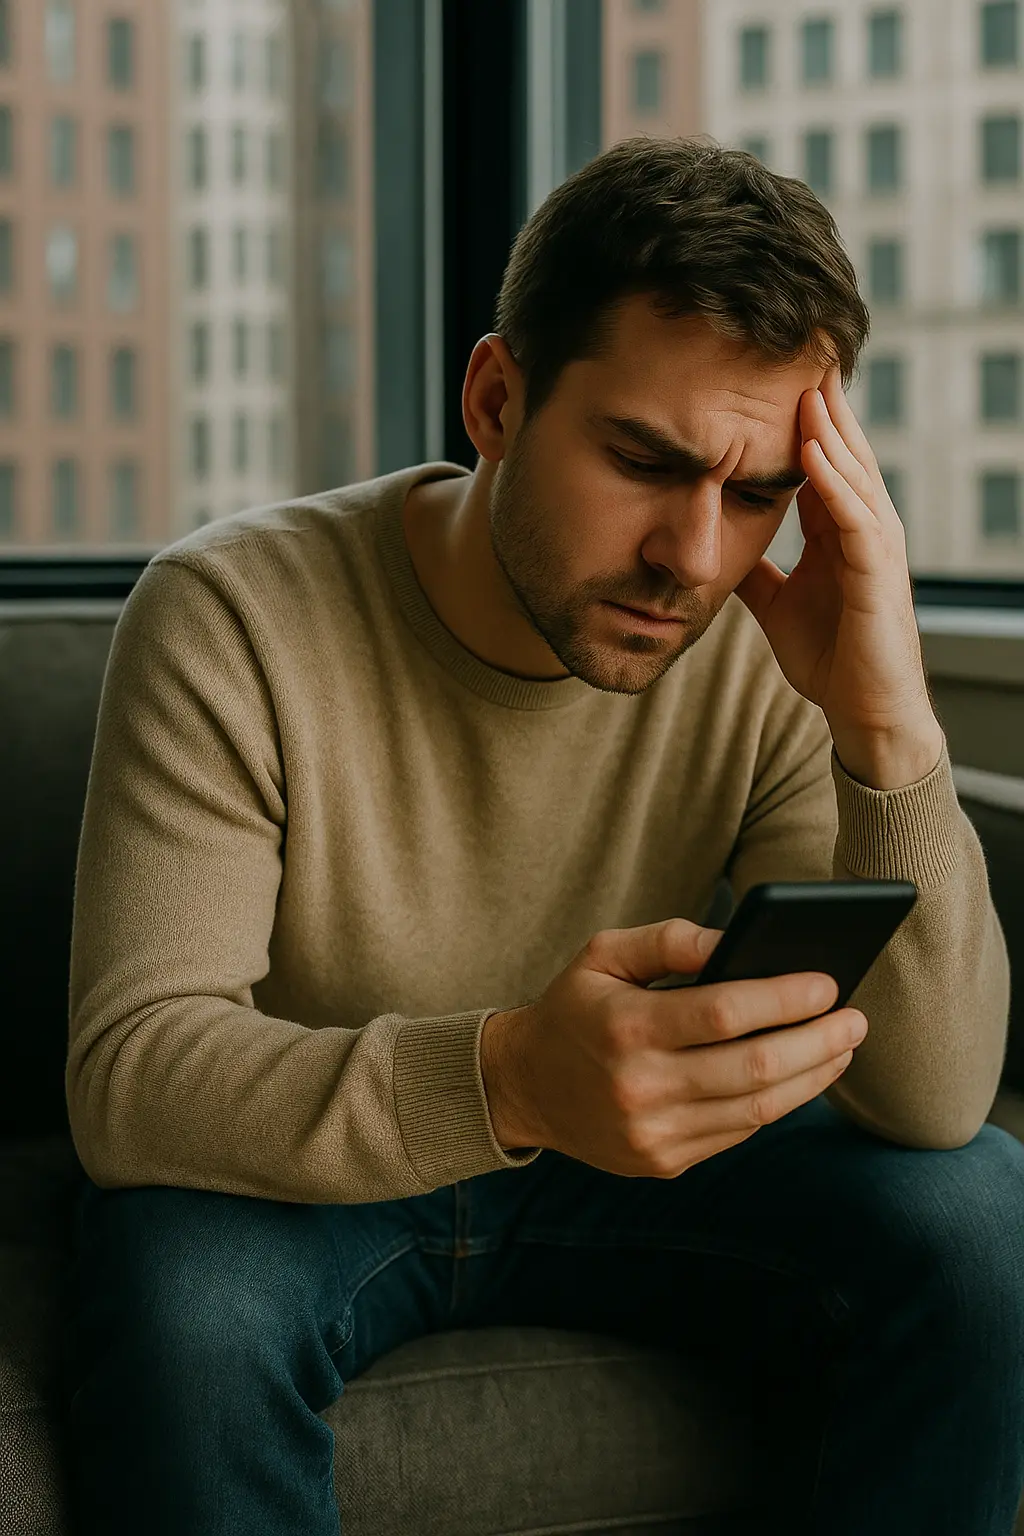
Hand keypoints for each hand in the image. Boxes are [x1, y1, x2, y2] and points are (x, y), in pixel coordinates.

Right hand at [479, 918, 866, 1177]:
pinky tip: (801, 1075)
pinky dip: (778, 1103)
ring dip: (812, 1077)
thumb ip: (669, 940)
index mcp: (625, 1026)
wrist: (523, 1088)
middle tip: (856, 1019)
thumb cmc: (575, 1009)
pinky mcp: (664, 1162)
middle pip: (755, 1067)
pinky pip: (738, 1133)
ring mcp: (654, 1133)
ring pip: (758, 1109)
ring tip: (842, 1047)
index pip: (725, 1013)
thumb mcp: (603, 954)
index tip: (828, 983)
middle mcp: (640, 1086)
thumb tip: (738, 942)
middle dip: (818, 1041)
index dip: (785, 998)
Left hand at [734, 367, 941, 780]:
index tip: (775, 381)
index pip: (821, 464)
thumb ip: (754, 569)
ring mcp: (876, 549)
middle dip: (824, 408)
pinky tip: (813, 452)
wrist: (862, 711)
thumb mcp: (776, 603)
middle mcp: (863, 530)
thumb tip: (717, 545)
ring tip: (805, 387)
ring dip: (829, 430)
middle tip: (802, 354)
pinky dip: (834, 483)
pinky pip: (856, 518)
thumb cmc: (829, 657)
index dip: (801, 423)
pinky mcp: (879, 576)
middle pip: (844, 455)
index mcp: (839, 532)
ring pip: (854, 475)